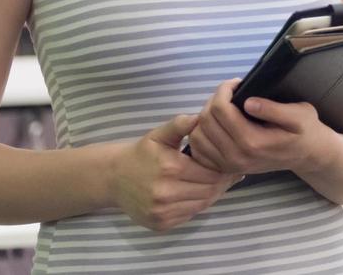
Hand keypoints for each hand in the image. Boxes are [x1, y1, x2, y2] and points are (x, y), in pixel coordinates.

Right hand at [108, 114, 238, 231]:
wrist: (114, 177)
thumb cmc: (142, 153)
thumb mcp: (159, 134)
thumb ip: (179, 125)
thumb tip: (199, 118)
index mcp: (170, 168)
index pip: (210, 173)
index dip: (223, 169)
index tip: (228, 163)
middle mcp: (166, 193)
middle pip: (208, 191)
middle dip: (221, 183)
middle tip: (228, 175)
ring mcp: (162, 212)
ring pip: (201, 205)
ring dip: (212, 195)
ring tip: (216, 184)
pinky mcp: (159, 224)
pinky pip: (188, 216)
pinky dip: (197, 206)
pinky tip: (198, 194)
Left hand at [188, 79, 340, 177]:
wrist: (306, 155)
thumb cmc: (304, 131)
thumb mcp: (299, 115)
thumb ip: (274, 109)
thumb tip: (248, 102)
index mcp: (253, 142)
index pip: (221, 110)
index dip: (224, 90)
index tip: (236, 83)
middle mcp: (237, 156)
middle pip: (206, 121)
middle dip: (214, 100)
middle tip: (230, 92)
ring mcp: (229, 165)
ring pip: (198, 135)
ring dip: (206, 116)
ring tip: (224, 107)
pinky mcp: (226, 168)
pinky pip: (199, 150)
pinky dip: (203, 133)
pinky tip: (218, 124)